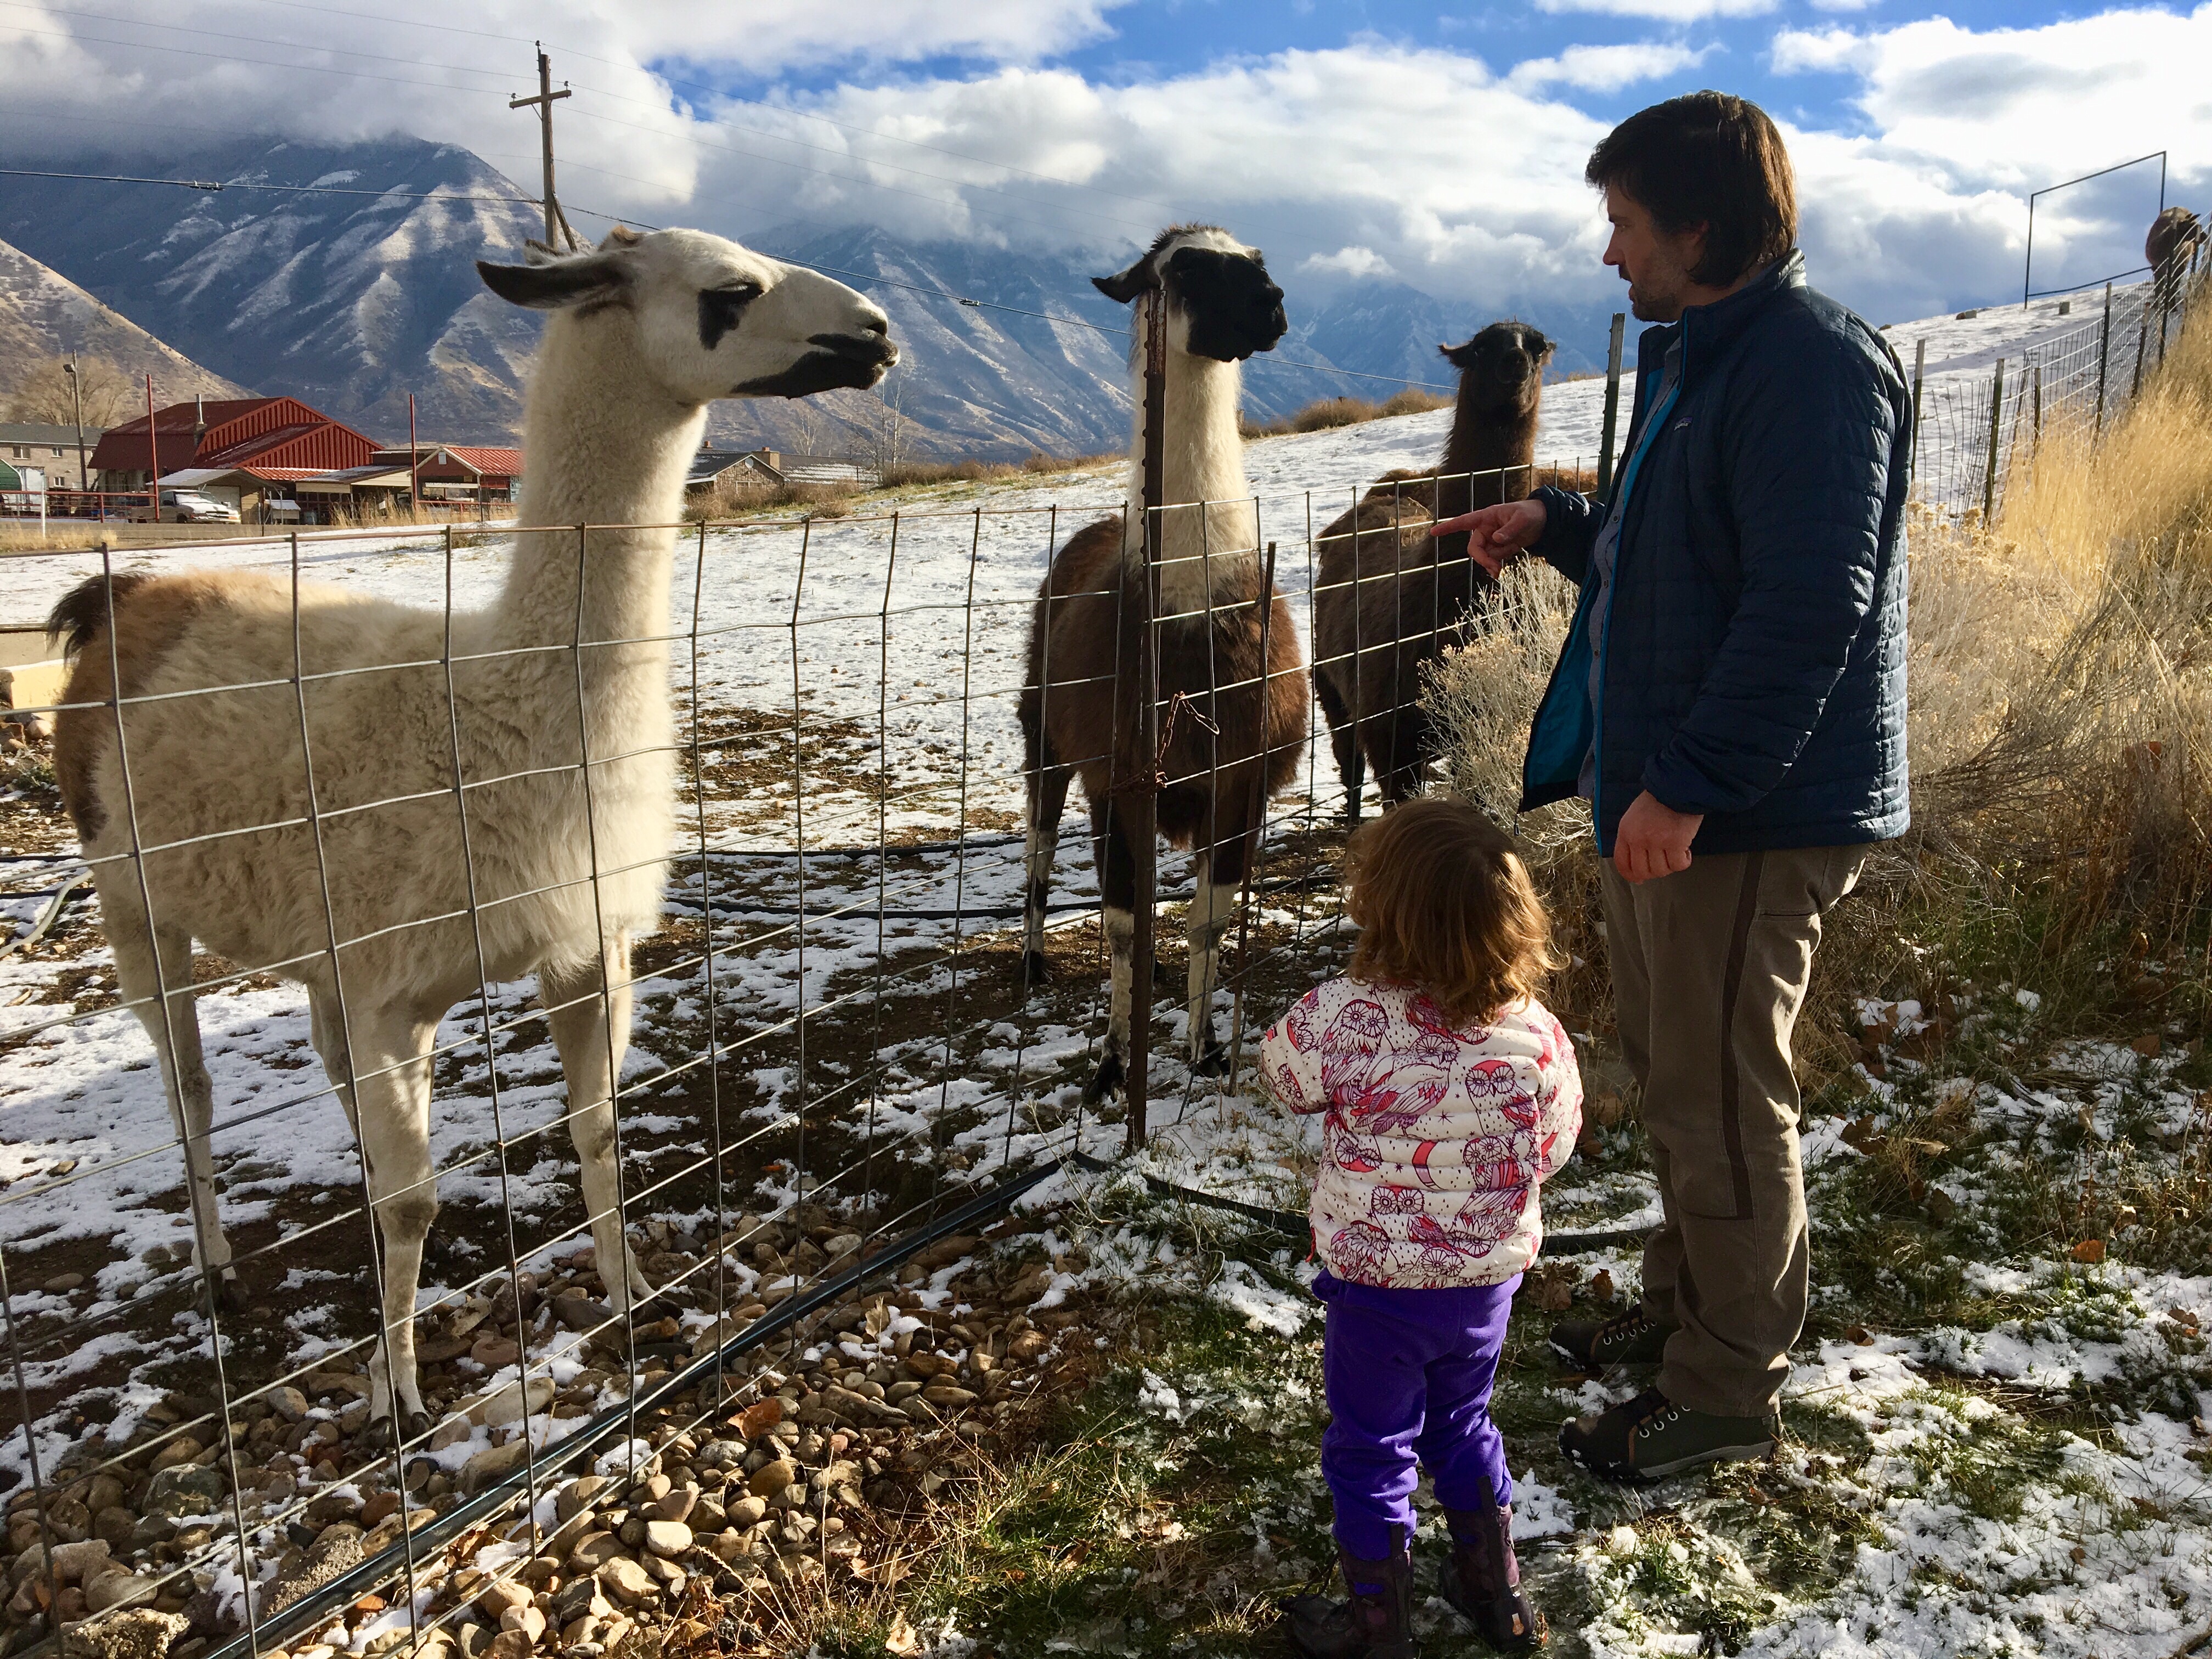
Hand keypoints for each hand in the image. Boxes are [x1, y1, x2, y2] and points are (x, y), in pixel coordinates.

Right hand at [1431, 498, 1546, 576]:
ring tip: (1500, 572)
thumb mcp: (1523, 520)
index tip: (1434, 531)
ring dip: (1490, 564)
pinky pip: (1492, 559)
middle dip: (1482, 559)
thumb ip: (1510, 530)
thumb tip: (1496, 539)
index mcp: (1487, 516)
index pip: (1464, 521)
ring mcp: (1490, 540)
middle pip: (1474, 547)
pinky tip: (1500, 570)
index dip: (1449, 527)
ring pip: (1483, 556)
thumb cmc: (1531, 514)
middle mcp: (1485, 529)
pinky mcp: (1497, 548)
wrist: (1543, 523)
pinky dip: (1495, 566)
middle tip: (1495, 570)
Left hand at [1612, 791, 1701, 883]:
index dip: (1630, 875)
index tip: (1639, 880)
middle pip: (1642, 871)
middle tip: (1664, 863)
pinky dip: (1684, 861)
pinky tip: (1686, 851)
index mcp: (1625, 832)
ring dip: (1670, 866)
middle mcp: (1638, 839)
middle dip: (1654, 873)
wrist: (1677, 787)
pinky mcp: (1675, 843)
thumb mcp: (1634, 817)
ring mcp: (1656, 842)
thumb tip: (1636, 868)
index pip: (1622, 863)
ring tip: (1676, 852)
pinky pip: (1679, 865)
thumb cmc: (1658, 801)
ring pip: (1661, 870)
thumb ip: (1633, 838)